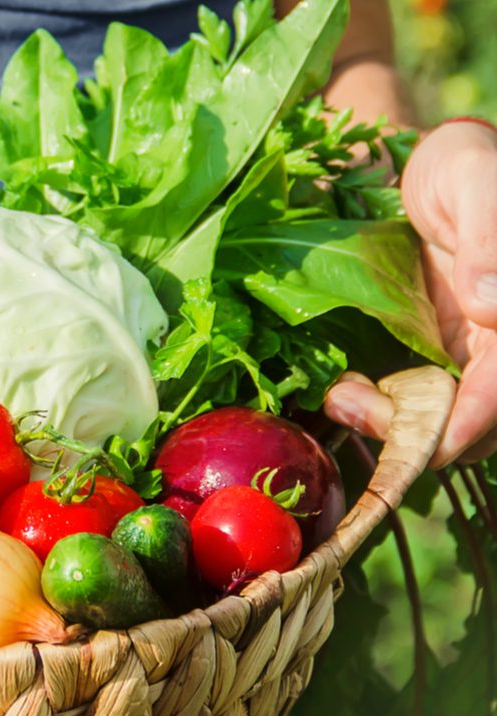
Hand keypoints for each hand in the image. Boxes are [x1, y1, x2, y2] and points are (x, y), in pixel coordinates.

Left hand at [325, 120, 496, 466]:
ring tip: (340, 397)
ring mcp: (468, 347)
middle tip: (354, 406)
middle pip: (478, 414)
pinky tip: (342, 388)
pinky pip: (413, 392)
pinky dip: (379, 403)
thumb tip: (492, 306)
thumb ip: (489, 241)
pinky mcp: (434, 347)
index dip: (476, 417)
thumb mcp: (477, 184)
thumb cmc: (466, 165)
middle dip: (422, 430)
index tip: (438, 444)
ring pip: (443, 412)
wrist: (437, 163)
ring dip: (392, 421)